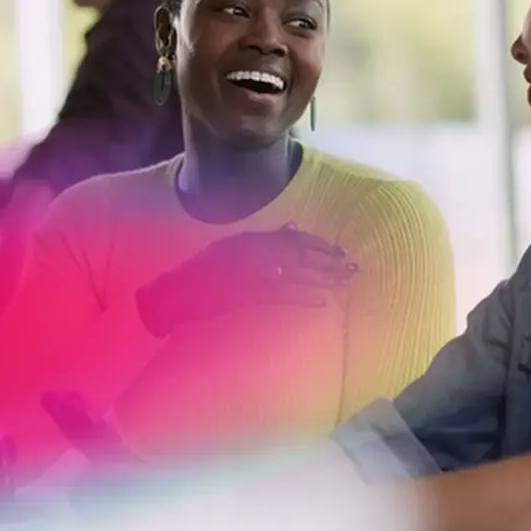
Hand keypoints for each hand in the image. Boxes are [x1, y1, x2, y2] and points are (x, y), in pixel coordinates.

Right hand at [137, 224, 355, 336]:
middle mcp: (255, 252)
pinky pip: (282, 296)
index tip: (340, 251)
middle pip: (302, 256)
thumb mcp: (232, 244)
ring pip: (297, 275)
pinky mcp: (248, 294)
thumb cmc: (203, 269)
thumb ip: (263, 237)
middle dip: (329, 262)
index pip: (294, 239)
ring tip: (345, 284)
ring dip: (324, 279)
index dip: (320, 245)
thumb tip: (294, 227)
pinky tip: (322, 304)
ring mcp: (252, 273)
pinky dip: (304, 299)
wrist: (177, 291)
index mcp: (252, 239)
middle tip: (353, 268)